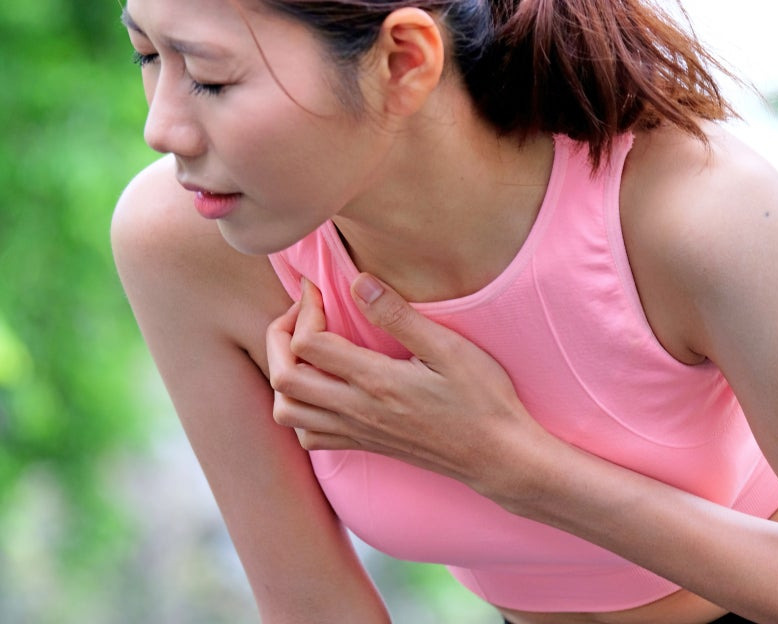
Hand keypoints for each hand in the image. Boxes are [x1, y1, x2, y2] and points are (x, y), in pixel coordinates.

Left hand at [266, 274, 556, 501]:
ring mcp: (357, 432)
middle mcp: (356, 410)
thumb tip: (359, 282)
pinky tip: (322, 387)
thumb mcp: (449, 349)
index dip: (304, 308)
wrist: (498, 458)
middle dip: (279, 337)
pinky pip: (308, 436)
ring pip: (287, 412)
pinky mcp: (364, 445)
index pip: (307, 344)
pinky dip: (300, 409)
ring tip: (306, 349)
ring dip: (284, 375)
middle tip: (303, 313)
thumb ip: (399, 317)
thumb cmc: (482, 400)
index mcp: (376, 381)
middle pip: (283, 378)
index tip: (319, 289)